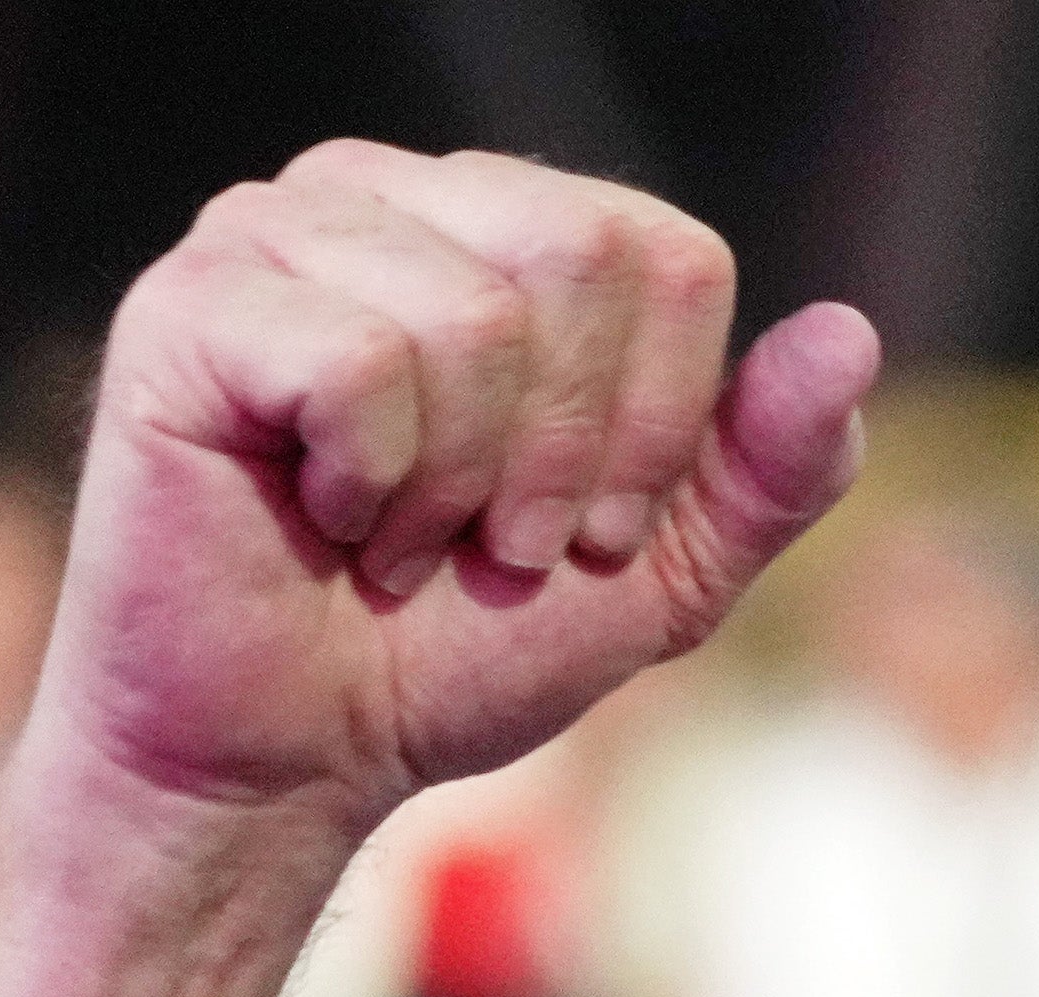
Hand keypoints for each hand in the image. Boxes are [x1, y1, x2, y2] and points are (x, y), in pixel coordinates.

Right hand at [35, 140, 875, 830]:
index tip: (585, 530)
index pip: (666, 254)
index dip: (657, 422)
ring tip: (398, 541)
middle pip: (582, 252)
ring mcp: (274, 232)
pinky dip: (366, 483)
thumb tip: (849, 333)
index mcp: (499, 227)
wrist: (292, 760)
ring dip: (459, 484)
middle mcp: (386, 195)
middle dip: (567, 450)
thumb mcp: (660, 573)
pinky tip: (321, 520)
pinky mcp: (190, 306)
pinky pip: (355, 361)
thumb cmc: (458, 651)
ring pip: (471, 314)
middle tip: (493, 544)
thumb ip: (768, 465)